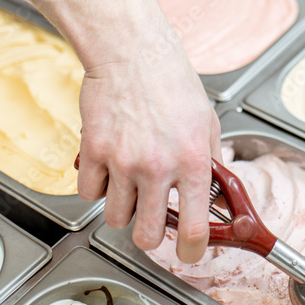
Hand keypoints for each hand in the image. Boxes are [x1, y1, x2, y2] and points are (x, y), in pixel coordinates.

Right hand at [76, 14, 220, 263]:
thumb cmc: (170, 79)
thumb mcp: (205, 119)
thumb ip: (209, 159)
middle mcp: (158, 166)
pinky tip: (108, 163)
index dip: (191, 251)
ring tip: (129, 179)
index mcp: (192, 159)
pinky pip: (89, 192)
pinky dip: (96, 185)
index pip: (193, 228)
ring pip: (115, 217)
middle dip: (149, 234)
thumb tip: (215, 193)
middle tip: (151, 217)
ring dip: (122, 206)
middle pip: (147, 236)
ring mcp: (123, 161)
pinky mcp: (93, 151)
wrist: (131, 50)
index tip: (188, 253)